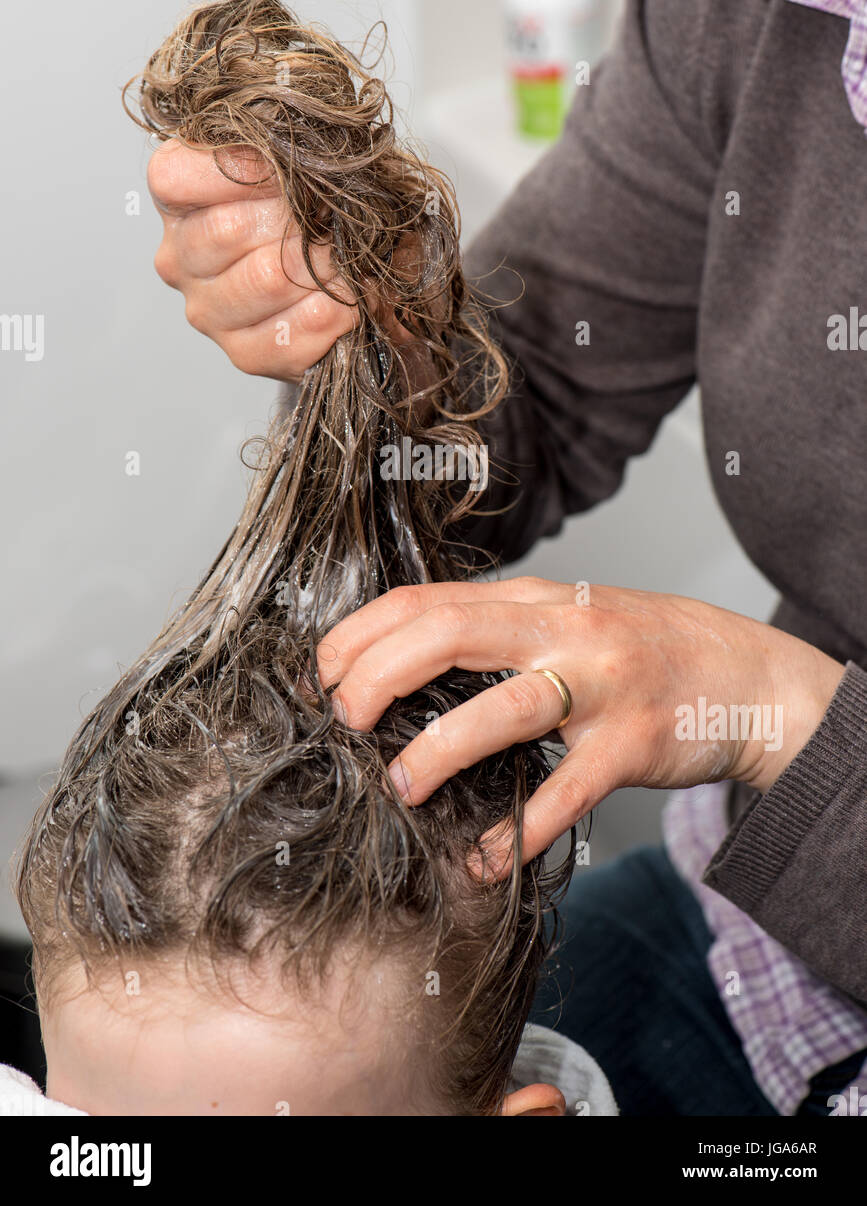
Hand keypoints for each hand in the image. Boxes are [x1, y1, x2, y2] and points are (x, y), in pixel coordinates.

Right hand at [146, 138, 357, 379]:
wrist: (352, 280)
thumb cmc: (313, 213)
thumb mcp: (291, 165)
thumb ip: (278, 150)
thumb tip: (294, 156)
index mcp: (178, 203)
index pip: (176, 177)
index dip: (241, 167)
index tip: (291, 167)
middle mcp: (179, 259)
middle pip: (226, 230)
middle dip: (295, 220)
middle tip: (332, 219)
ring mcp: (208, 311)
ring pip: (264, 280)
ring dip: (321, 266)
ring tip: (346, 258)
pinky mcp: (244, 354)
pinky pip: (288, 337)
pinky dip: (330, 313)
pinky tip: (346, 301)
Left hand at [317, 577, 845, 875]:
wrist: (745, 675)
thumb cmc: (640, 650)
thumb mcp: (564, 616)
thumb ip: (494, 630)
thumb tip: (398, 659)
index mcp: (532, 600)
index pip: (425, 599)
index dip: (360, 634)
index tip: (322, 675)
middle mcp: (562, 629)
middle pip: (449, 634)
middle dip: (378, 675)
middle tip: (345, 723)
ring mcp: (600, 685)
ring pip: (502, 711)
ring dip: (436, 753)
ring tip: (400, 789)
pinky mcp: (633, 744)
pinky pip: (565, 793)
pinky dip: (518, 832)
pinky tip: (484, 859)